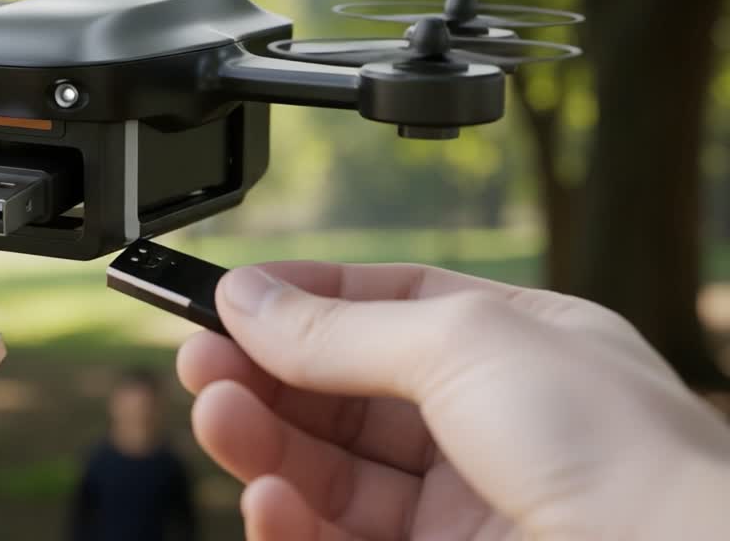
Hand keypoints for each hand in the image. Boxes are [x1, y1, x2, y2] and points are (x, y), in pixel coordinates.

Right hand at [177, 261, 729, 539]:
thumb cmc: (613, 450)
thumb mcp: (462, 345)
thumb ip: (342, 328)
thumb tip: (248, 295)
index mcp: (514, 344)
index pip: (385, 303)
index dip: (305, 298)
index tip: (230, 296)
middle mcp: (485, 422)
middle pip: (344, 388)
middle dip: (266, 369)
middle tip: (200, 357)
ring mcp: (460, 504)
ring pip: (330, 466)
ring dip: (262, 438)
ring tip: (215, 413)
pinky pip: (336, 536)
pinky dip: (287, 518)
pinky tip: (265, 494)